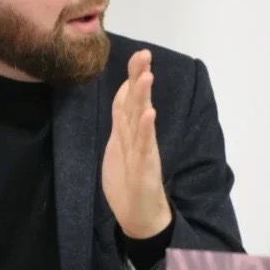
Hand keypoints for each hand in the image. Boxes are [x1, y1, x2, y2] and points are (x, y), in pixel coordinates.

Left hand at [102, 49, 171, 238]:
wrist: (139, 216)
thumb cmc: (130, 179)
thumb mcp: (120, 143)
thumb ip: (122, 117)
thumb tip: (124, 90)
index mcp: (131, 131)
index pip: (130, 99)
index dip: (133, 77)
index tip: (139, 54)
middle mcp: (139, 137)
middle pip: (138, 103)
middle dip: (140, 78)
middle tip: (144, 54)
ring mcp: (143, 152)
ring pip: (142, 120)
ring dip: (144, 98)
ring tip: (146, 76)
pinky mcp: (145, 169)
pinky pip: (145, 147)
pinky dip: (146, 130)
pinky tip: (150, 114)